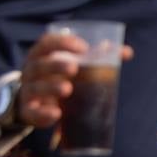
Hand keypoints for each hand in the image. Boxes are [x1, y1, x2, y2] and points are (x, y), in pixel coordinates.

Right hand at [17, 33, 133, 128]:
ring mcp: (28, 91)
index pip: (47, 43)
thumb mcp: (72, 63)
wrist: (33, 100)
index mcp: (42, 54)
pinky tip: (56, 114)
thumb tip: (127, 52)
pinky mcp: (29, 111)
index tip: (83, 47)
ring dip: (51, 87)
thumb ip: (97, 56)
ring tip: (67, 89)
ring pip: (35, 88)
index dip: (62, 42)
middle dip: (56, 65)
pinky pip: (33, 112)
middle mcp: (31, 70)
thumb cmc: (58, 75)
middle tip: (74, 68)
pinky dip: (43, 114)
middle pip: (40, 65)